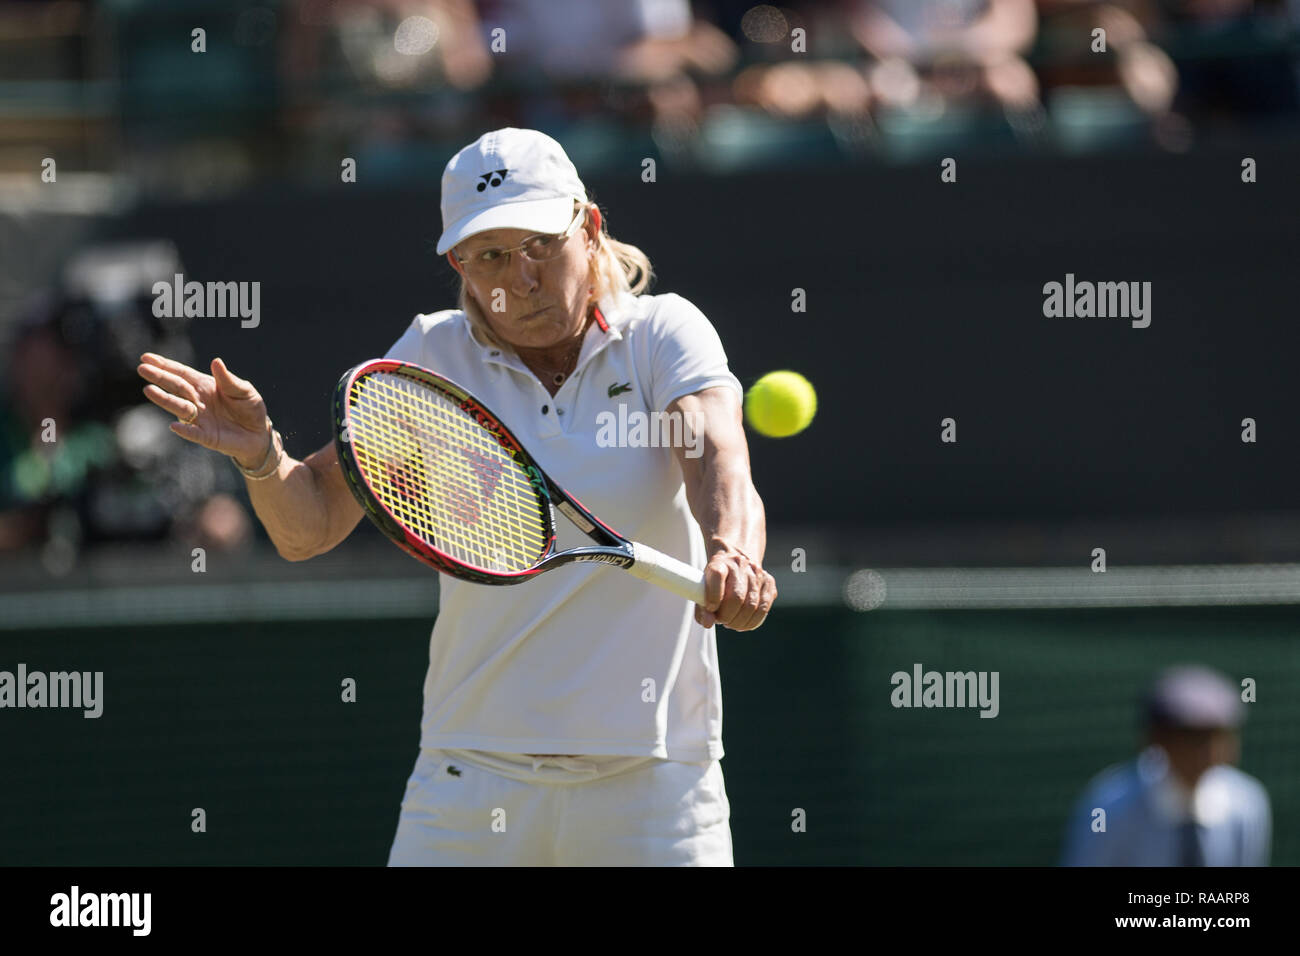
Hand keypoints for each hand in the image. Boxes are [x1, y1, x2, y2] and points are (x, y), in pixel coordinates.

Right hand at [137, 353, 270, 466]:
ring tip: (149, 390)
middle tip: (142, 369)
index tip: (146, 358)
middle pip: (176, 387)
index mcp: (205, 386)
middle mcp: (197, 400)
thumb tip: (216, 362)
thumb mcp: (244, 391)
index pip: (182, 374)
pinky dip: (184, 429)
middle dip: (159, 378)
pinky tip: (174, 425)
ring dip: (164, 399)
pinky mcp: (206, 436)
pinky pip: (193, 432)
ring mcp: (199, 418)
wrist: (258, 433)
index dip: (165, 366)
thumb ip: (229, 380)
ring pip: (179, 407)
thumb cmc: (250, 408)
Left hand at [696, 541, 776, 631]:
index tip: (711, 609)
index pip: (717, 575)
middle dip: (727, 616)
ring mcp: (757, 572)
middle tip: (722, 621)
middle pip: (737, 596)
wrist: (734, 562)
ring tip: (731, 623)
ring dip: (739, 622)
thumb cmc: (715, 582)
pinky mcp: (769, 581)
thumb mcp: (703, 590)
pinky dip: (752, 622)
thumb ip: (702, 609)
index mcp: (720, 562)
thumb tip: (708, 623)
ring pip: (751, 606)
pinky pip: (763, 609)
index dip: (713, 596)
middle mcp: (740, 564)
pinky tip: (743, 624)